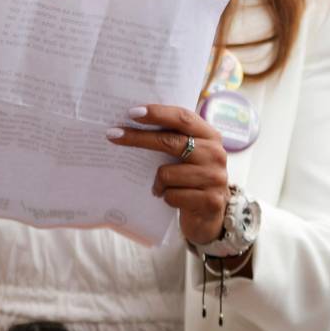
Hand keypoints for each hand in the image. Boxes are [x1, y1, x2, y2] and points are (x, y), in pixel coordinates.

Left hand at [107, 104, 229, 245]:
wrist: (210, 218)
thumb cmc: (192, 179)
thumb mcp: (190, 155)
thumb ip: (175, 139)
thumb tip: (135, 122)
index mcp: (211, 135)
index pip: (183, 118)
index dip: (158, 113)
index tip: (132, 112)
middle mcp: (216, 153)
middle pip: (171, 142)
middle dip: (138, 138)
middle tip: (113, 134)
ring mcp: (215, 177)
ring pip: (167, 174)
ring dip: (157, 182)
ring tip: (160, 187)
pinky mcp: (209, 201)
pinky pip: (171, 196)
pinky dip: (166, 197)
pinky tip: (172, 198)